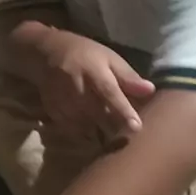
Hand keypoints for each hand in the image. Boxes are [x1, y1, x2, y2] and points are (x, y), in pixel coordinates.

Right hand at [36, 31, 154, 135]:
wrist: (45, 53)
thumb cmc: (84, 54)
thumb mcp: (108, 58)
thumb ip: (128, 76)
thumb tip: (151, 91)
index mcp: (93, 71)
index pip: (110, 92)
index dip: (123, 110)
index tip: (136, 127)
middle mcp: (77, 87)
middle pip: (98, 113)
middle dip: (115, 128)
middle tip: (129, 139)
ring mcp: (63, 101)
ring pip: (85, 125)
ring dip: (100, 134)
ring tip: (113, 141)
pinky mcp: (54, 112)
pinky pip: (72, 130)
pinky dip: (84, 134)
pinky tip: (93, 135)